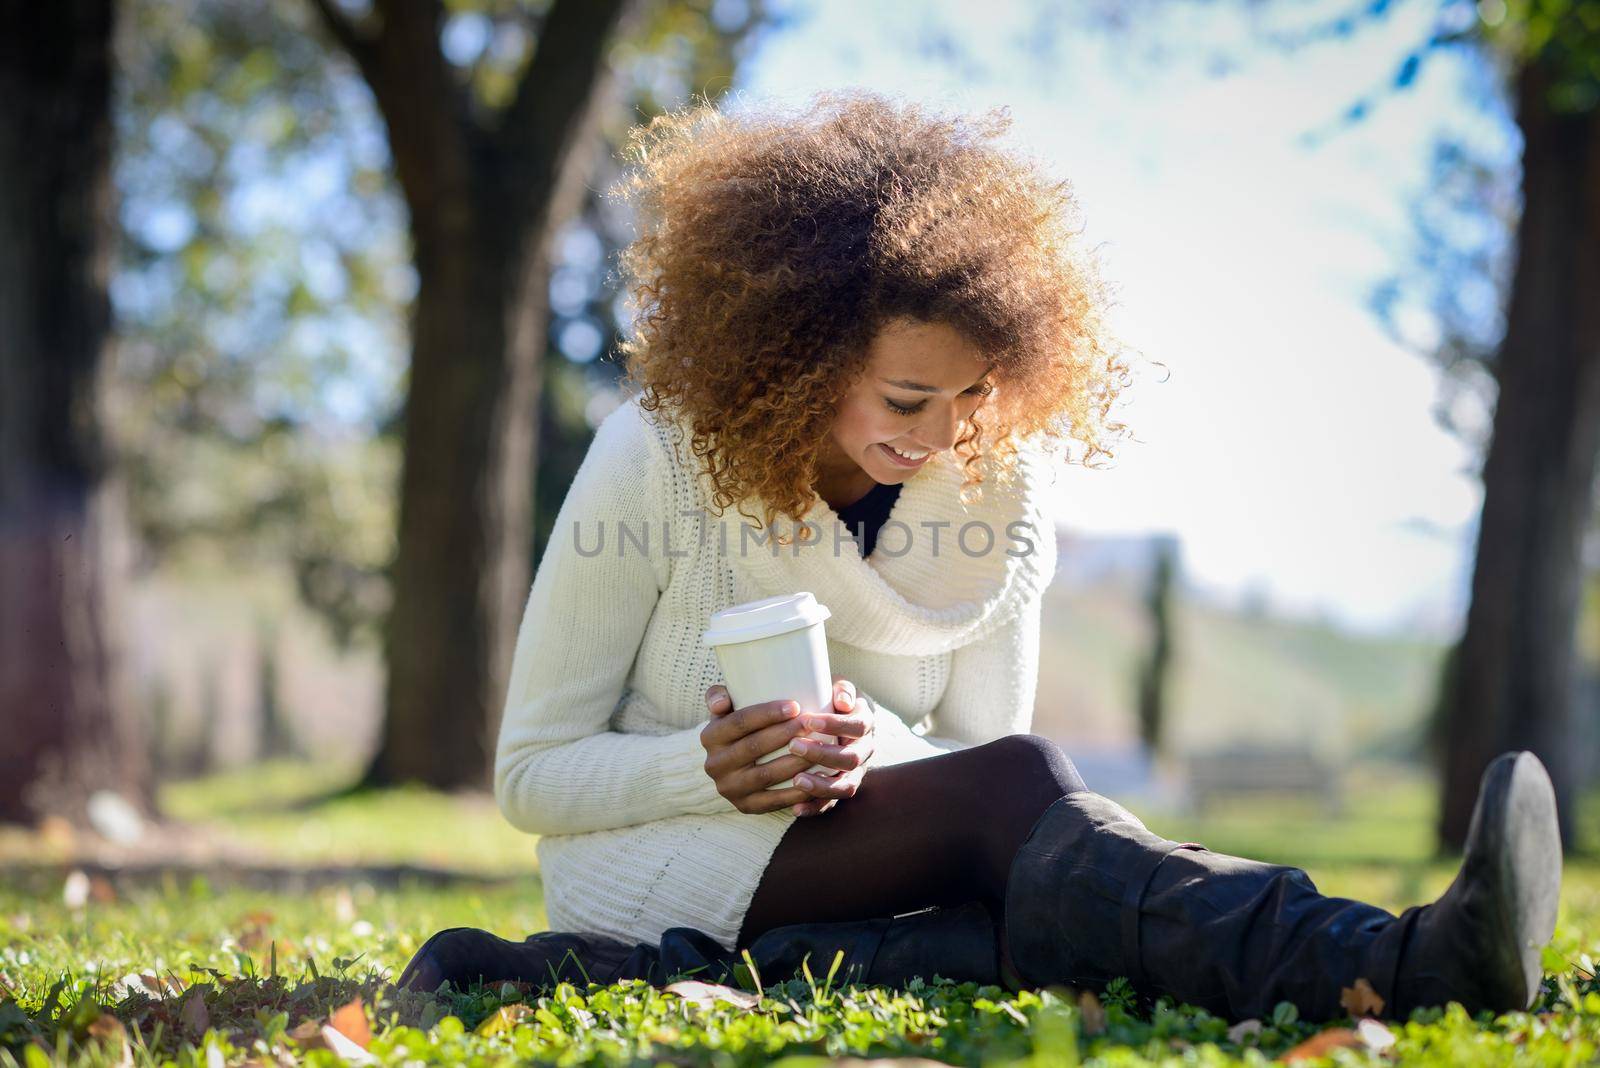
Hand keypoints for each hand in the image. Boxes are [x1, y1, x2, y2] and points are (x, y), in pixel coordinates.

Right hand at [700, 685, 828, 814]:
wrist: (734, 765)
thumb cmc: (739, 726)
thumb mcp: (725, 708)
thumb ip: (719, 695)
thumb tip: (721, 704)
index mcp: (709, 737)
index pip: (739, 722)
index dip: (767, 713)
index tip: (795, 706)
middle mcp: (714, 764)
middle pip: (754, 746)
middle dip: (786, 734)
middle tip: (811, 724)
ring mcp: (729, 788)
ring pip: (766, 774)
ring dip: (795, 761)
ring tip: (819, 747)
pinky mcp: (745, 807)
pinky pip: (773, 801)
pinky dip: (797, 791)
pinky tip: (817, 778)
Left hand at [790, 675, 875, 817]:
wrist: (833, 722)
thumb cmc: (829, 701)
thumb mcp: (837, 688)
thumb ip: (842, 688)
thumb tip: (842, 701)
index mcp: (865, 724)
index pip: (857, 726)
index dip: (836, 725)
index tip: (808, 719)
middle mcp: (864, 751)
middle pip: (851, 758)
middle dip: (823, 754)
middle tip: (794, 746)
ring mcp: (854, 773)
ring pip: (846, 786)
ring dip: (822, 786)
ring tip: (797, 781)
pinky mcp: (839, 790)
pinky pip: (832, 804)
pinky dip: (815, 808)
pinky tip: (795, 809)